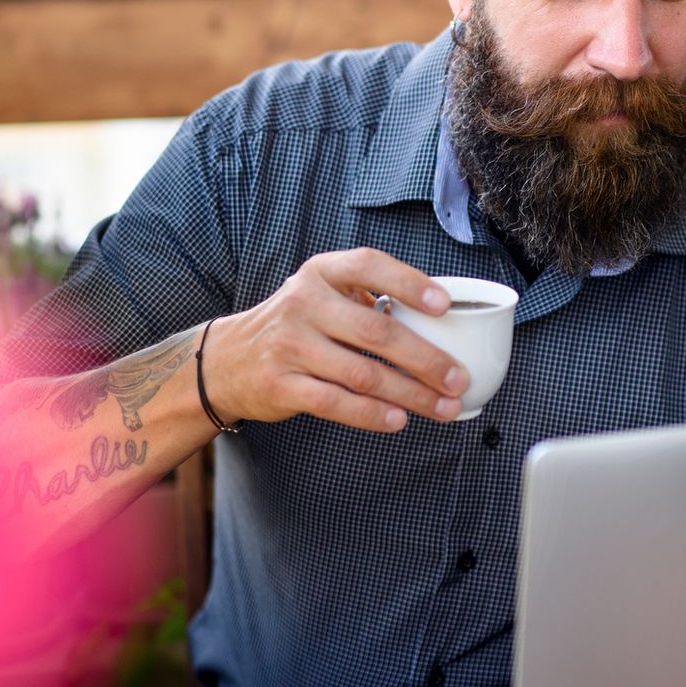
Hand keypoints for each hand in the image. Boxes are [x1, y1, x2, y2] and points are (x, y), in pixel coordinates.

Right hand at [203, 248, 469, 431]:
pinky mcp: (282, 385)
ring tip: (443, 406)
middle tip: (458, 378)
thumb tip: (438, 324)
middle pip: (376, 331)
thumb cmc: (295, 326)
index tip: (445, 305)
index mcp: (320, 273)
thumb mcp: (321, 296)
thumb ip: (365, 300)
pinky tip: (398, 420)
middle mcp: (303, 304)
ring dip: (410, 394)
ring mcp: (290, 346)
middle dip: (425, 358)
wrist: (227, 360)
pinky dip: (371, 414)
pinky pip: (336, 402)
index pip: (368, 266)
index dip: (409, 283)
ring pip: (363, 373)